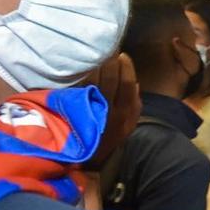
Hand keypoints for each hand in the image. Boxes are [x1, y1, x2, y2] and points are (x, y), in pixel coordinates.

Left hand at [86, 53, 139, 170]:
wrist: (87, 159)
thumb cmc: (110, 139)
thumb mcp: (129, 125)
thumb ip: (134, 105)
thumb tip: (135, 83)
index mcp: (125, 113)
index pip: (126, 85)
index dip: (126, 68)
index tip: (123, 55)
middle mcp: (109, 111)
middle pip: (109, 80)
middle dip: (108, 62)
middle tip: (106, 50)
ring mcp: (91, 111)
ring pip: (92, 82)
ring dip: (93, 66)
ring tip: (93, 55)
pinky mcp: (75, 112)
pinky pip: (77, 90)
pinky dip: (79, 77)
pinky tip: (79, 68)